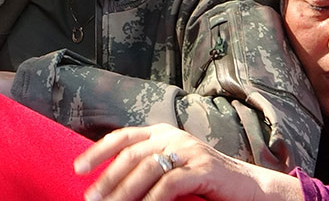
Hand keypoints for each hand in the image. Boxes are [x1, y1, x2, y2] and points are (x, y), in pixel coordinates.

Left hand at [74, 124, 301, 200]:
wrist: (250, 188)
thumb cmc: (205, 182)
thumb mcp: (172, 168)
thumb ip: (147, 167)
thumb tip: (111, 184)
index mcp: (161, 133)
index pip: (122, 137)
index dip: (98, 151)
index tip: (78, 169)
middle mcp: (173, 136)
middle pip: (131, 154)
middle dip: (107, 178)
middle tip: (92, 197)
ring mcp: (189, 151)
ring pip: (147, 168)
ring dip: (125, 191)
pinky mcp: (203, 169)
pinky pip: (170, 184)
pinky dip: (153, 200)